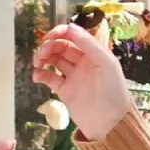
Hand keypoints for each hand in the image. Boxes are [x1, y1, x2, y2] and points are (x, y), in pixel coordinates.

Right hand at [30, 24, 133, 141]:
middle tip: (42, 52)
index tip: (50, 36)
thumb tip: (70, 26)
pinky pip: (49, 78)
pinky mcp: (64, 90)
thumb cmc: (112, 91)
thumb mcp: (106, 63)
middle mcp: (82, 62)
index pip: (74, 36)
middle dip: (50, 46)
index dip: (60, 33)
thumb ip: (88, 43)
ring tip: (38, 62)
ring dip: (43, 58)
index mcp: (94, 53)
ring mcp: (72, 76)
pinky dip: (41, 74)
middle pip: (61, 46)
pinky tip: (37, 76)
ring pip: (53, 60)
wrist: (109, 123)